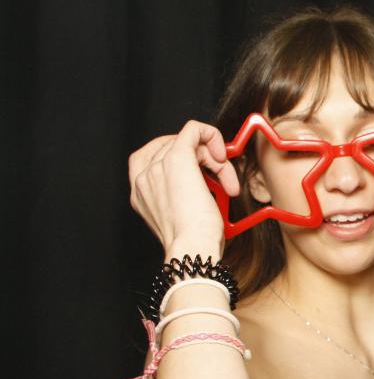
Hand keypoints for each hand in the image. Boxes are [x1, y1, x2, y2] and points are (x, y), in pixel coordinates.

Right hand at [128, 120, 239, 258]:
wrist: (193, 249)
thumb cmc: (195, 243)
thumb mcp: (184, 217)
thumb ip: (185, 194)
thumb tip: (208, 177)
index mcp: (141, 193)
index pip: (156, 159)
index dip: (184, 160)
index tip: (204, 173)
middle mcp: (143, 178)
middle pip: (174, 148)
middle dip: (203, 160)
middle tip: (222, 182)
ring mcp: (157, 166)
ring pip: (188, 143)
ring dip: (214, 160)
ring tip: (226, 184)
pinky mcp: (177, 158)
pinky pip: (193, 129)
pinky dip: (211, 135)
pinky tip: (222, 156)